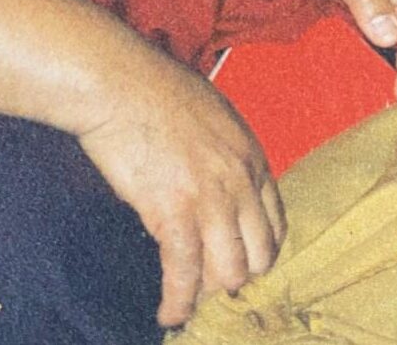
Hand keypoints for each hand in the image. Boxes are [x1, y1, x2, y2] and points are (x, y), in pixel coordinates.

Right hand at [76, 53, 283, 328]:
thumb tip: (217, 185)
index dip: (260, 251)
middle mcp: (240, 181)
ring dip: (208, 294)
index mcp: (251, 156)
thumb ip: (224, 155)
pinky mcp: (174, 213)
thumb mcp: (212, 116)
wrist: (121, 83)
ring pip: (228, 273)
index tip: (242, 263)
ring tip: (188, 303)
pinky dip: (177, 302)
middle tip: (212, 286)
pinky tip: (168, 313)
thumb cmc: (156, 91)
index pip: (275, 222)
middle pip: (259, 254)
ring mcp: (210, 199)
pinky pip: (184, 275)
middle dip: (238, 276)